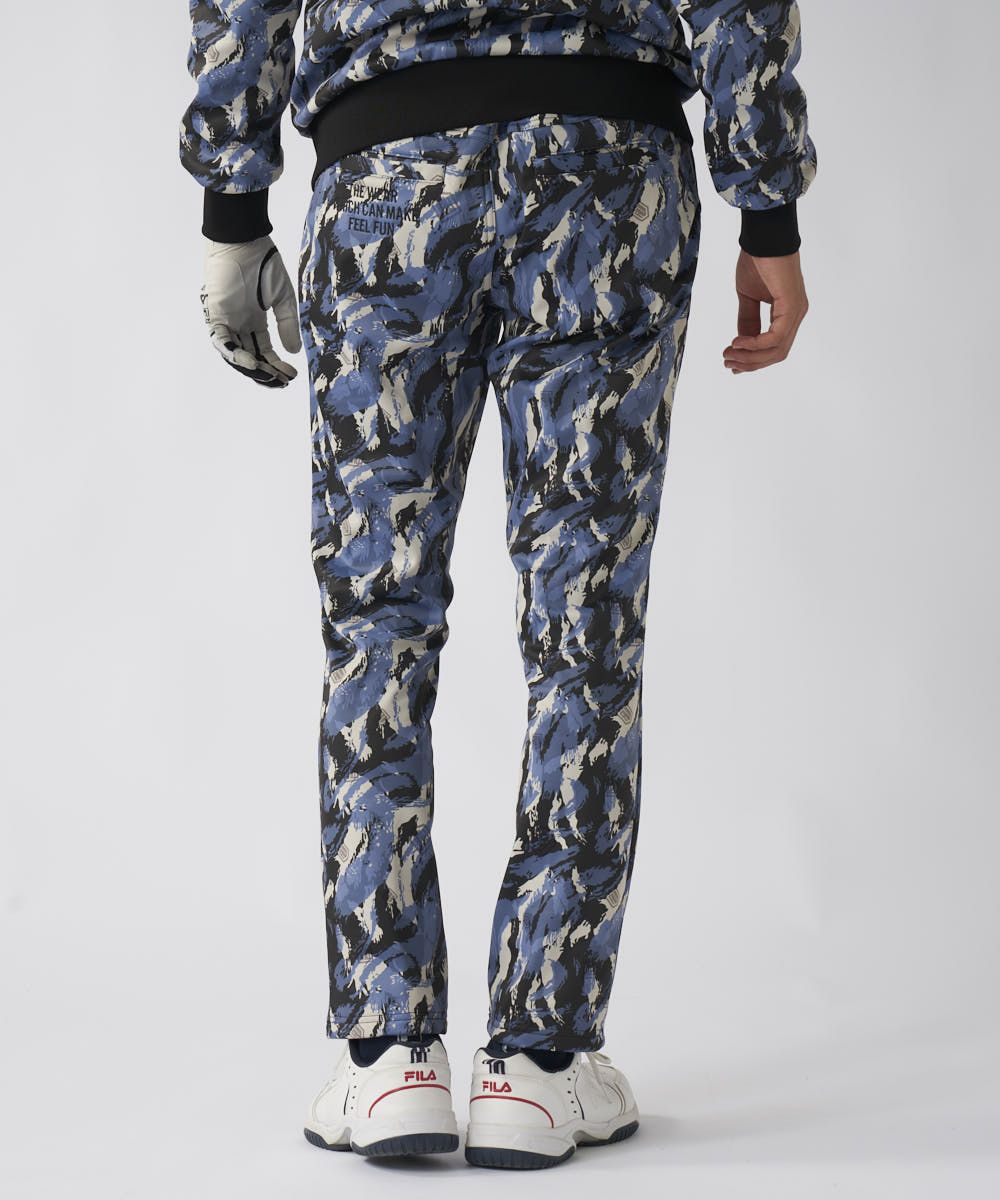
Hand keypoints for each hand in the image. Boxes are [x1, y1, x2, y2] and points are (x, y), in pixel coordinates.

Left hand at [200, 236, 301, 387]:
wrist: (244, 240)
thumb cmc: (263, 262)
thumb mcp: (283, 298)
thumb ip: (287, 324)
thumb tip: (294, 352)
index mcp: (255, 320)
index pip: (264, 350)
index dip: (277, 365)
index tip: (291, 376)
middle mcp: (239, 324)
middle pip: (250, 356)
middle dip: (265, 373)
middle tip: (280, 384)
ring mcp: (227, 320)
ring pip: (234, 354)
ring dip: (250, 368)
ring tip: (268, 378)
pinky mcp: (216, 313)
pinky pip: (221, 340)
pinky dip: (234, 353)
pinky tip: (251, 362)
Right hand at [723, 251, 808, 373]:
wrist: (763, 237)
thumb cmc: (757, 260)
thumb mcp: (748, 297)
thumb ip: (748, 320)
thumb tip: (741, 343)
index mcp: (787, 313)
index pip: (774, 348)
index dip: (753, 360)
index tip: (731, 362)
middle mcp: (795, 315)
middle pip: (776, 354)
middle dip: (750, 363)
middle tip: (727, 362)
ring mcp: (796, 312)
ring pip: (777, 350)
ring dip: (750, 357)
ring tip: (729, 354)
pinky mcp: (791, 306)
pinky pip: (775, 337)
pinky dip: (755, 344)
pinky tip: (737, 342)